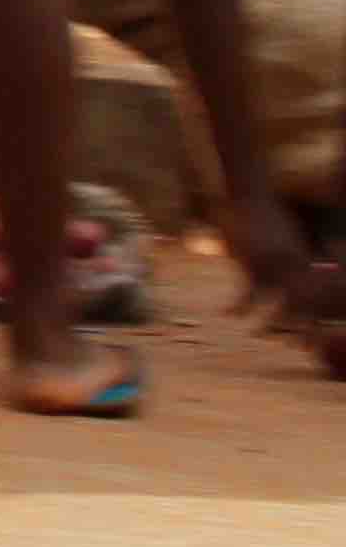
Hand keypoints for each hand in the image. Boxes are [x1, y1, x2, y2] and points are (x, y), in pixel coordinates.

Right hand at [224, 197, 320, 334]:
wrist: (251, 197)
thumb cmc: (267, 217)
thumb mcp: (288, 239)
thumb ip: (295, 258)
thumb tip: (304, 271)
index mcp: (304, 263)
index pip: (318, 296)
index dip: (318, 317)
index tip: (315, 336)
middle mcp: (295, 268)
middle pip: (307, 306)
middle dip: (307, 329)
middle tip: (306, 350)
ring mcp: (275, 267)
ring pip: (282, 305)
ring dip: (273, 322)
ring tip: (261, 333)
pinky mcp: (252, 263)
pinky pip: (249, 293)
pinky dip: (239, 306)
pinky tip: (227, 313)